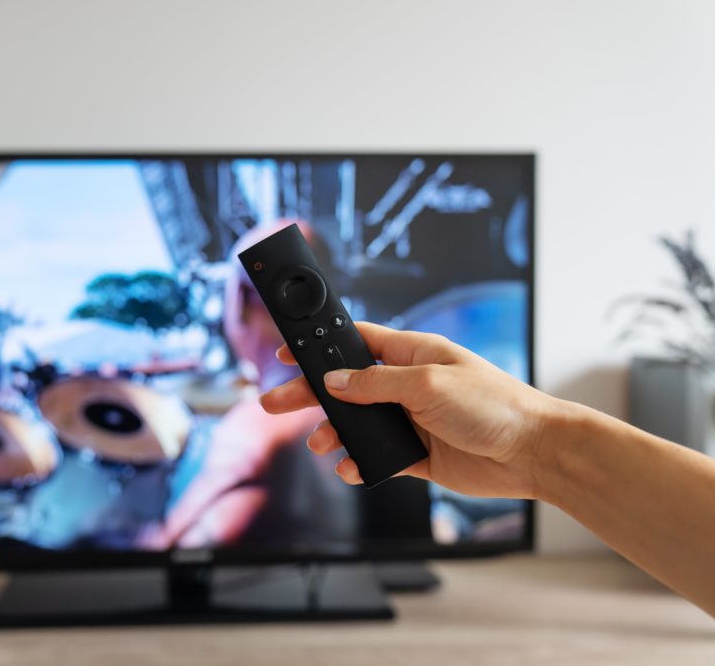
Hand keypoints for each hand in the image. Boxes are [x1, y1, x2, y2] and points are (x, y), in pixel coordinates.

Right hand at [259, 322, 560, 498]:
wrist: (534, 453)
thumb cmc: (495, 404)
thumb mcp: (428, 384)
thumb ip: (376, 384)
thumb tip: (335, 383)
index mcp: (411, 354)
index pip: (355, 342)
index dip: (320, 345)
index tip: (287, 351)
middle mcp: (407, 385)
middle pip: (345, 385)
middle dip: (308, 393)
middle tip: (274, 402)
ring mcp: (411, 419)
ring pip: (356, 424)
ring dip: (333, 433)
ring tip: (319, 444)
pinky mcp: (417, 453)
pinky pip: (377, 457)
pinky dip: (359, 463)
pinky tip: (351, 467)